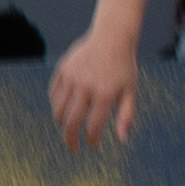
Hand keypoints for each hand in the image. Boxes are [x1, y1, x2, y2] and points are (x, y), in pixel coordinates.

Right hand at [47, 29, 138, 149]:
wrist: (111, 37)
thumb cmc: (123, 68)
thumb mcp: (130, 91)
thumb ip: (126, 116)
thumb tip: (122, 140)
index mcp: (105, 93)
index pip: (93, 127)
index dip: (92, 141)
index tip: (92, 146)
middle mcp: (86, 86)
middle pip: (70, 123)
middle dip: (71, 140)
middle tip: (74, 148)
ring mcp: (72, 77)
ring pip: (59, 110)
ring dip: (63, 123)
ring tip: (71, 126)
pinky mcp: (62, 69)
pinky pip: (54, 95)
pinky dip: (57, 105)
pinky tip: (66, 108)